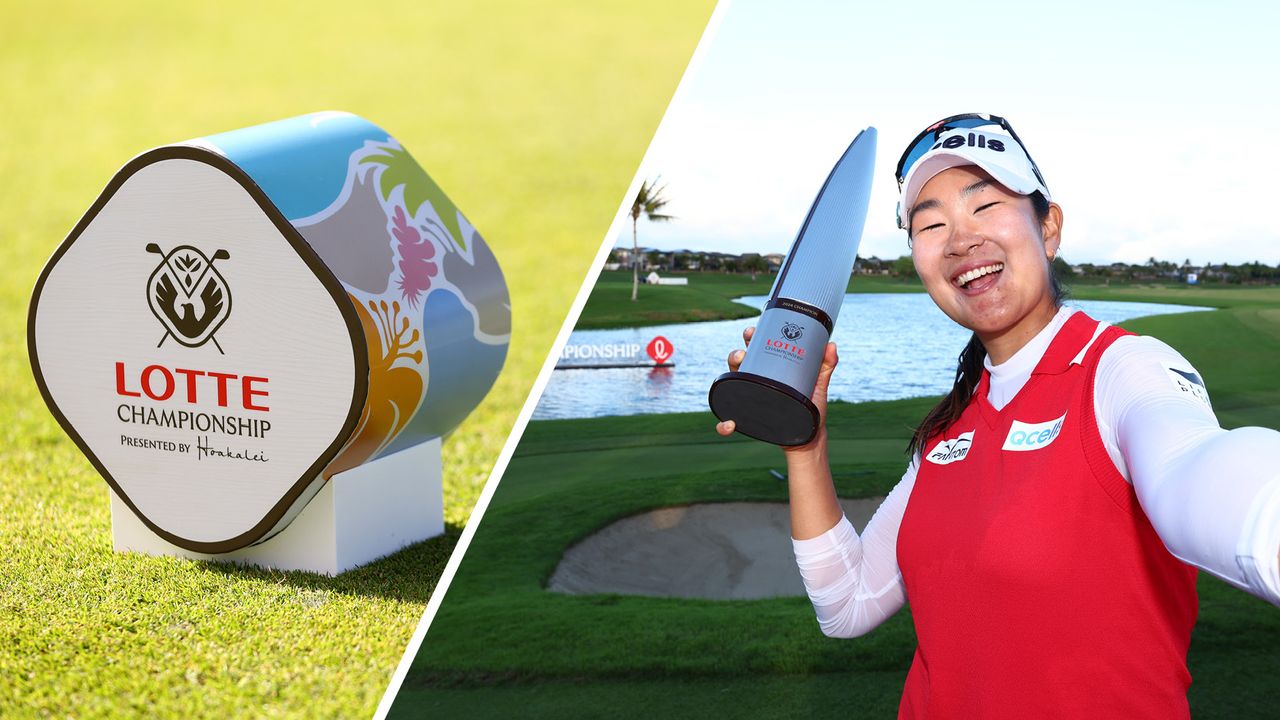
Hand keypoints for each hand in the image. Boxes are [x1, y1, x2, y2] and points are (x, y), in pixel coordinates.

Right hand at [715, 327, 839, 451]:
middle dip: (737, 352)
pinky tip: (728, 424)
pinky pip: (730, 417)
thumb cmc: (811, 408)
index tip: (752, 331)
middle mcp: (758, 381)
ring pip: (732, 381)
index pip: (757, 349)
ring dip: (730, 371)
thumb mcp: (818, 385)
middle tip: (744, 349)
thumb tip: (831, 345)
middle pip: (741, 362)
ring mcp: (751, 398)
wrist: (808, 437)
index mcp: (771, 369)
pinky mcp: (747, 416)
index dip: (751, 337)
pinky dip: (725, 420)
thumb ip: (825, 366)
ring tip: (738, 365)